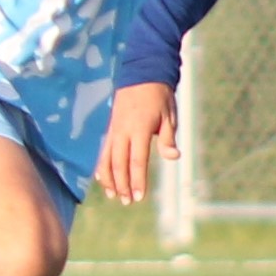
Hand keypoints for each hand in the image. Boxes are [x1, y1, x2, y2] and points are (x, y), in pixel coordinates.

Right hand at [97, 82, 177, 206]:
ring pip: (107, 159)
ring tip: (114, 195)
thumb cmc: (159, 97)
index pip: (136, 160)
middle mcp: (122, 131)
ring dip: (110, 179)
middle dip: (123, 185)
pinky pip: (103, 151)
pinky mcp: (110, 128)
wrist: (142, 74)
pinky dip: (102, 167)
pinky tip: (104, 179)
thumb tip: (173, 156)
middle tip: (127, 201)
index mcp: (139, 129)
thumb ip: (168, 138)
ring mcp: (114, 130)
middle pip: (119, 164)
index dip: (137, 180)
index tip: (139, 196)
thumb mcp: (169, 116)